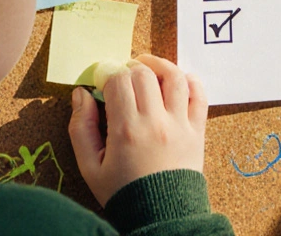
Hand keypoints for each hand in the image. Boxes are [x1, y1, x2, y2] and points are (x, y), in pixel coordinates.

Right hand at [68, 55, 207, 205]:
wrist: (160, 215)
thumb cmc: (122, 192)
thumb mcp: (89, 166)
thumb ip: (81, 128)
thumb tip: (81, 94)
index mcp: (126, 130)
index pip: (119, 81)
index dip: (107, 73)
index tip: (102, 81)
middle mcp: (155, 122)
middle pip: (144, 75)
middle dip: (129, 69)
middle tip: (121, 77)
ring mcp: (180, 125)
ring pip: (174, 78)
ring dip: (159, 65)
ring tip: (146, 66)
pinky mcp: (197, 130)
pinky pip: (199, 95)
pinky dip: (190, 81)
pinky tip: (176, 80)